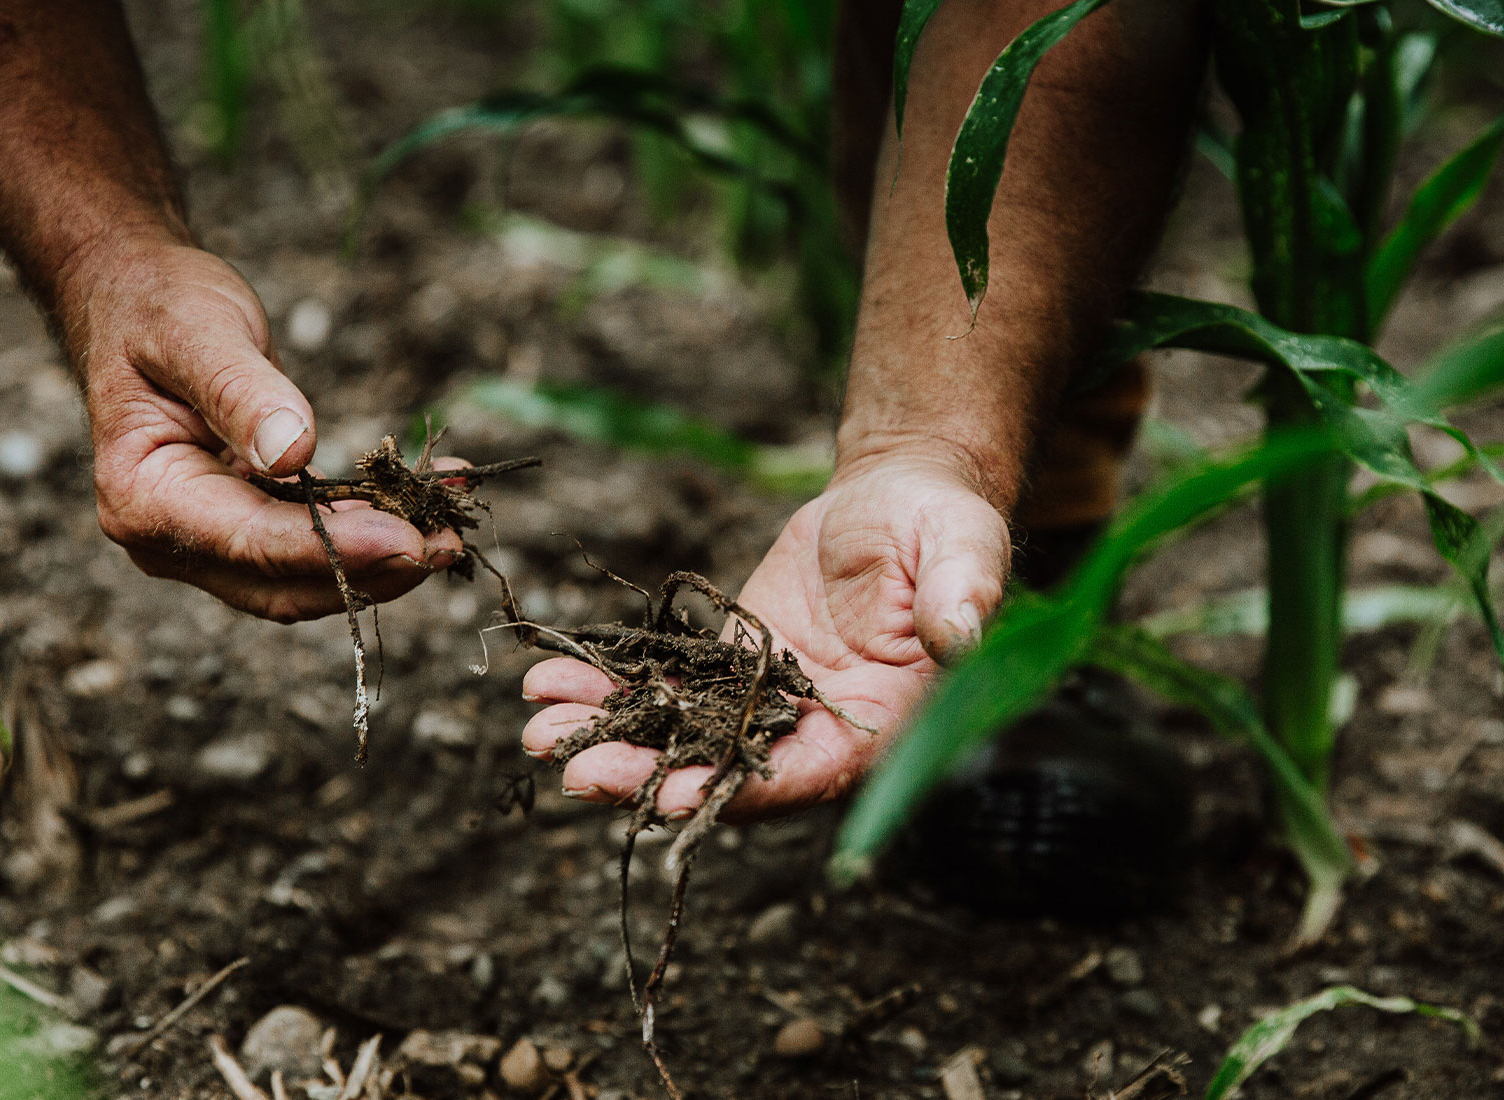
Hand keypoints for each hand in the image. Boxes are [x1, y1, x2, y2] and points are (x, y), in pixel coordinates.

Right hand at [54, 235, 462, 620]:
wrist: (137, 300)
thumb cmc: (158, 306)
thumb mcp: (196, 330)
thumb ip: (240, 391)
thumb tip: (292, 452)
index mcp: (143, 498)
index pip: (252, 543)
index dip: (334, 547)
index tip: (407, 539)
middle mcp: (169, 539)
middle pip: (283, 584)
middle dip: (371, 570)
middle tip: (449, 543)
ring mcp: (207, 543)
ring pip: (306, 581)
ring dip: (383, 562)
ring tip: (452, 528)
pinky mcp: (246, 530)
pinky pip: (314, 549)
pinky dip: (373, 533)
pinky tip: (428, 504)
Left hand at [520, 451, 1011, 820]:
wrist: (904, 494)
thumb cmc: (947, 526)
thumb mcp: (966, 553)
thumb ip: (962, 598)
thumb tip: (962, 635)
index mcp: (876, 726)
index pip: (798, 776)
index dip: (730, 789)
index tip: (661, 794)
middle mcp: (813, 729)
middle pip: (721, 767)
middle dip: (644, 772)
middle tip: (572, 765)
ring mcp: (765, 699)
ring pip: (679, 731)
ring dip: (609, 733)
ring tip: (538, 723)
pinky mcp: (732, 661)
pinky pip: (667, 681)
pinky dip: (610, 684)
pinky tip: (551, 676)